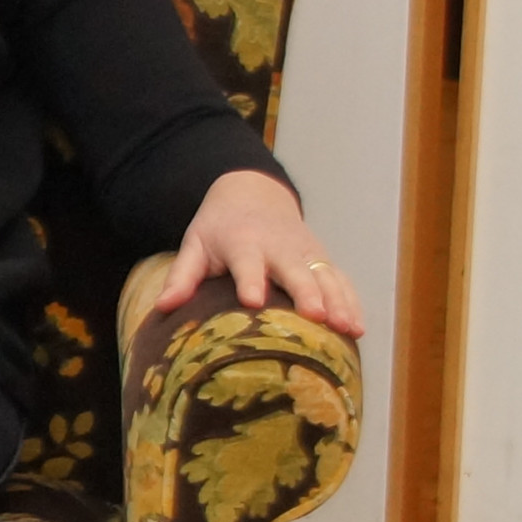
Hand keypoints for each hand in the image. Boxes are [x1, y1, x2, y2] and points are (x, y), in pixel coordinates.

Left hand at [159, 167, 364, 336]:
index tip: (253, 301)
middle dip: (307, 293)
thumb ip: (183, 276)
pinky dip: (351, 302)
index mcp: (244, 243)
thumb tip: (163, 307)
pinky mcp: (322, 259)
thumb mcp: (195, 244)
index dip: (251, 281)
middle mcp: (279, 247)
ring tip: (348, 329)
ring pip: (326, 277)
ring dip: (339, 302)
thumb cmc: (219, 227)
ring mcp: (306, 253)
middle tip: (316, 317)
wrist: (253, 191)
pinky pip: (340, 280)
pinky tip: (358, 328)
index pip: (247, 263)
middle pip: (296, 271)